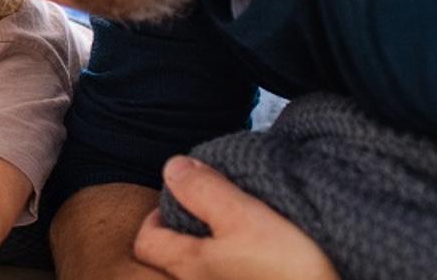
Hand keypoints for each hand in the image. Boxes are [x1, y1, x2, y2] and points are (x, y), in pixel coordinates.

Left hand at [133, 156, 338, 279]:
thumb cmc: (289, 271)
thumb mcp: (245, 218)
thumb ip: (204, 191)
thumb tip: (173, 167)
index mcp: (190, 266)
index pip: (147, 242)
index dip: (155, 216)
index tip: (182, 197)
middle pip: (174, 257)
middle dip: (187, 231)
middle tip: (214, 209)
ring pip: (206, 269)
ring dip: (216, 248)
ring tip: (242, 229)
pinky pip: (232, 277)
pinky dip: (239, 264)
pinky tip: (266, 253)